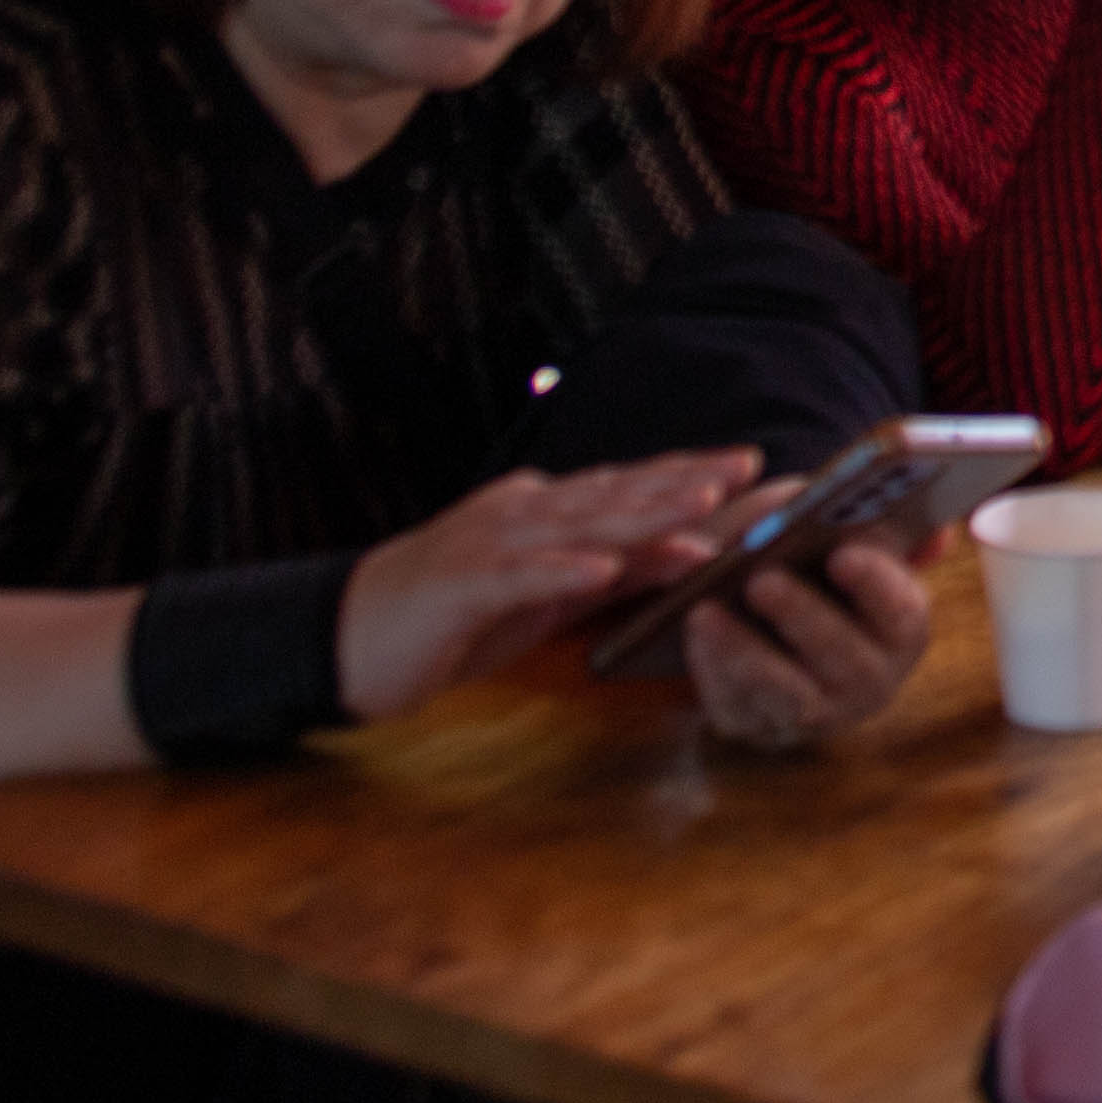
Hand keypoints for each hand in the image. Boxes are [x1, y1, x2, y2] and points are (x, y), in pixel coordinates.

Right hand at [332, 455, 748, 720]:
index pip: (630, 487)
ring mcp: (490, 543)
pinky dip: (562, 568)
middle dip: (684, 481)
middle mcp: (523, 512)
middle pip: (615, 494)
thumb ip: (611, 572)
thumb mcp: (547, 596)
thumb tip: (686, 553)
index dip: (690, 472)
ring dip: (642, 513)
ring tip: (699, 503)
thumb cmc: (454, 618)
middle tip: (747, 470)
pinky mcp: (460, 584)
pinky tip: (603, 567)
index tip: (754, 465)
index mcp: (544, 511)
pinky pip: (518, 574)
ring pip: (578, 523)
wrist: (347, 637)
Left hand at [682, 533, 934, 749]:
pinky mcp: (757, 724)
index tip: (843, 553)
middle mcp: (868, 679)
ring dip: (746, 650)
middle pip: (845, 658)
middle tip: (762, 579)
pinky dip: (710, 666)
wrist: (750, 606)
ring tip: (707, 609)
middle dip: (802, 616)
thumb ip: (871, 522)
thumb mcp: (832, 528)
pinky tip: (692, 630)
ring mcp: (813, 712)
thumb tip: (939, 532)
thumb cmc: (803, 558)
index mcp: (899, 627)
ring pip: (786, 692)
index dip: (877, 584)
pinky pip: (735, 704)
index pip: (903, 613)